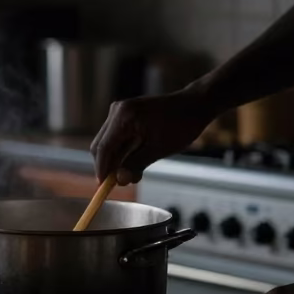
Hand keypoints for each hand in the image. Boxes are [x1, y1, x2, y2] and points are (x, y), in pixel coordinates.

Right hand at [90, 87, 216, 184]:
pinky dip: (122, 152)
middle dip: (108, 166)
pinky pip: (115, 138)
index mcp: (124, 116)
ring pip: (106, 143)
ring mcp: (119, 111)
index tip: (103, 188)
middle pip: (100, 145)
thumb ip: (135, 164)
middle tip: (122, 182)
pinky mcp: (124, 115)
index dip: (102, 169)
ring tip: (134, 172)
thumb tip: (119, 180)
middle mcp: (117, 111)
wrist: (193, 105)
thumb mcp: (158, 149)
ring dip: (116, 160)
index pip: (103, 148)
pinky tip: (135, 161)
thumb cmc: (180, 125)